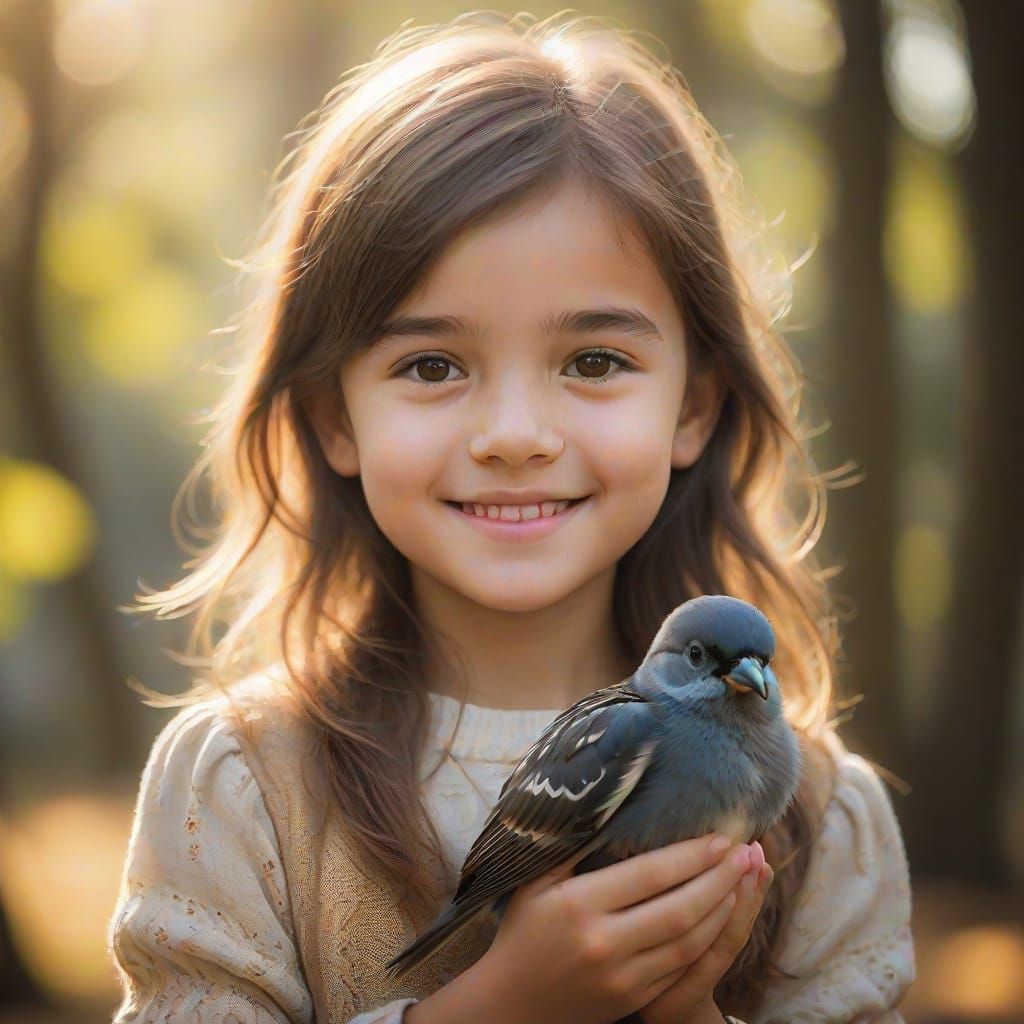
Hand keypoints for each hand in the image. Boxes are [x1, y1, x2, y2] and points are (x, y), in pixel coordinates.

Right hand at [464, 833, 758, 1023]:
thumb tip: (607, 802)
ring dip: (724, 909)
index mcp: (578, 905)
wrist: (513, 1004)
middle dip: (721, 879)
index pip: (648, 874)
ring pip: (690, 942)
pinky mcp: (635, 999)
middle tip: (748, 852)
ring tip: (747, 880)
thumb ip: (571, 846)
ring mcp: (622, 978)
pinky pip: (683, 968)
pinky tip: (725, 917)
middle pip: (679, 908)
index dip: (690, 855)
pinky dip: (710, 940)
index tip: (721, 836)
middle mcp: (604, 942)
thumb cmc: (524, 931)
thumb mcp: (534, 882)